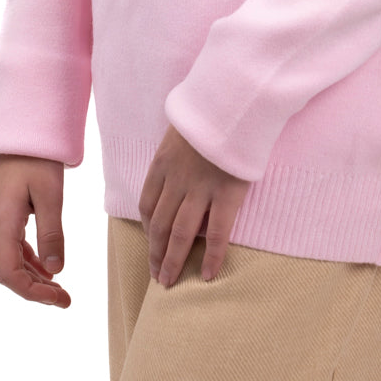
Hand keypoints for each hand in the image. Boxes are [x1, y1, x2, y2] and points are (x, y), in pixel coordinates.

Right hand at [0, 154, 71, 307]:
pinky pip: (15, 246)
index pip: (9, 273)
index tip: (59, 299)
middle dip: (35, 290)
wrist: (22, 129)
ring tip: (60, 289)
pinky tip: (48, 267)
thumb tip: (56, 270)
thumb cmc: (37, 157)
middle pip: (9, 271)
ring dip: (34, 278)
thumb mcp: (50, 195)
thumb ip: (52, 233)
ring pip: (12, 261)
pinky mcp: (6, 213)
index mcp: (2, 223)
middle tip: (65, 300)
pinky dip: (31, 261)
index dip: (32, 293)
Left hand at [139, 124, 250, 287]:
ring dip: (173, 261)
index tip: (151, 243)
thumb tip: (180, 158)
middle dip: (156, 253)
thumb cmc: (211, 111)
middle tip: (157, 275)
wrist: (233, 99)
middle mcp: (177, 179)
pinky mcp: (227, 193)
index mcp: (163, 163)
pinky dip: (213, 256)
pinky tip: (209, 274)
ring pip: (181, 234)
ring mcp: (201, 188)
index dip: (147, 228)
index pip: (147, 204)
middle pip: (160, 225)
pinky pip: (218, 232)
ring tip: (169, 282)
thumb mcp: (183, 127)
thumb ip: (178, 148)